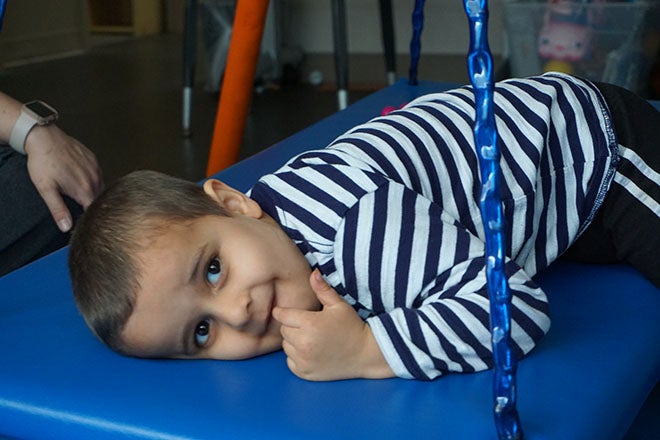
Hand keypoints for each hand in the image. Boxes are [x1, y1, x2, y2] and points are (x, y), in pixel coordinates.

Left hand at [25, 124, 102, 231]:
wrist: (44, 138)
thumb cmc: (43, 162)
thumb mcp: (46, 189)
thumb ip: (58, 210)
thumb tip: (66, 227)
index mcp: (84, 190)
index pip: (94, 211)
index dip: (89, 217)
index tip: (82, 220)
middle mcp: (94, 179)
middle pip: (98, 200)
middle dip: (91, 205)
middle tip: (78, 206)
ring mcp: (96, 168)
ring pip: (100, 187)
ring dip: (92, 192)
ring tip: (78, 192)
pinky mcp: (94, 160)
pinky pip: (98, 175)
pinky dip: (92, 180)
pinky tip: (80, 178)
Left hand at [272, 270, 393, 380]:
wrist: (364, 354)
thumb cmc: (351, 327)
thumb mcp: (338, 305)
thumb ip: (322, 289)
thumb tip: (313, 272)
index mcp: (310, 324)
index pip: (282, 316)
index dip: (284, 312)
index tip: (288, 312)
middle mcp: (304, 344)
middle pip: (283, 330)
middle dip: (292, 326)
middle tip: (308, 326)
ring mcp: (304, 360)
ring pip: (286, 346)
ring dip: (293, 341)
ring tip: (311, 338)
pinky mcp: (304, 373)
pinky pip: (290, 361)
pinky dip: (297, 357)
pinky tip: (311, 352)